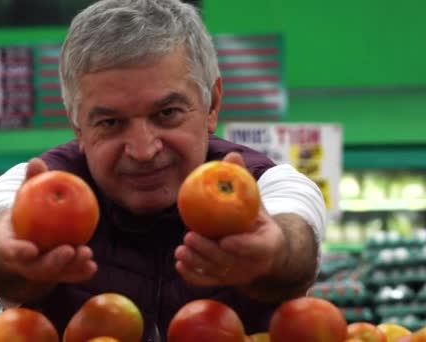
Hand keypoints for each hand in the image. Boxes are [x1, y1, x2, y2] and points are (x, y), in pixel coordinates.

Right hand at [0, 158, 96, 285]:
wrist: (21, 238)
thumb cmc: (23, 212)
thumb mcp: (24, 197)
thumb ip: (30, 182)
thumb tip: (36, 161)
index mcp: (9, 246)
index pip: (12, 250)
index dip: (19, 251)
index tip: (31, 249)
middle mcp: (23, 263)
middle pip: (36, 267)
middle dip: (53, 262)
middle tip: (69, 250)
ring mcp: (39, 272)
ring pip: (54, 274)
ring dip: (71, 268)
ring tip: (87, 255)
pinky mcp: (54, 275)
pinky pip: (68, 275)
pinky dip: (80, 271)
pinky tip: (93, 266)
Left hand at [174, 152, 285, 286]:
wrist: (263, 249)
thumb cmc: (255, 218)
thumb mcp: (254, 200)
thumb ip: (243, 181)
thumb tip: (231, 155)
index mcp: (268, 244)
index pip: (257, 248)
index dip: (242, 246)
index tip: (226, 240)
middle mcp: (253, 264)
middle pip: (230, 262)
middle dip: (209, 252)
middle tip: (190, 236)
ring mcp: (238, 275)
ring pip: (216, 273)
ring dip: (197, 262)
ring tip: (181, 249)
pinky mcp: (223, 281)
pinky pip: (207, 281)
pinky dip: (192, 275)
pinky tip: (179, 262)